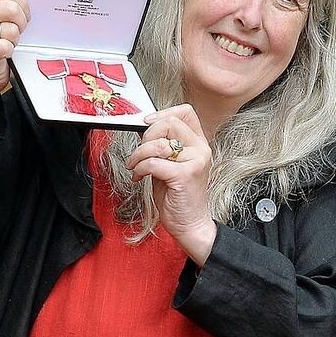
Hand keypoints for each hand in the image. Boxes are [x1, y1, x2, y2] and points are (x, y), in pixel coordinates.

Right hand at [0, 0, 30, 110]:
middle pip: (11, 8)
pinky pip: (5, 46)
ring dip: (15, 39)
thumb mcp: (1, 18)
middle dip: (22, 23)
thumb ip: (12, 4)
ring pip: (11, 29)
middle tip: (18, 32)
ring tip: (8, 43)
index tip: (23, 14)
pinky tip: (4, 53)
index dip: (21, 3)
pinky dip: (10, 51)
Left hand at [125, 104, 216, 265]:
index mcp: (198, 143)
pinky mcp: (184, 176)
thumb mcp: (171, 164)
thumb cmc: (179, 195)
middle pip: (170, 123)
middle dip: (146, 135)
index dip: (163, 113)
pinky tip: (138, 176)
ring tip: (135, 166)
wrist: (191, 224)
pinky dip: (140, 168)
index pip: (185, 112)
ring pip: (159, 144)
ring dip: (139, 154)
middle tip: (139, 151)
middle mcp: (200, 149)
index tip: (147, 123)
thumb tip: (144, 130)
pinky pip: (153, 163)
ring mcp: (195, 161)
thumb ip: (164, 146)